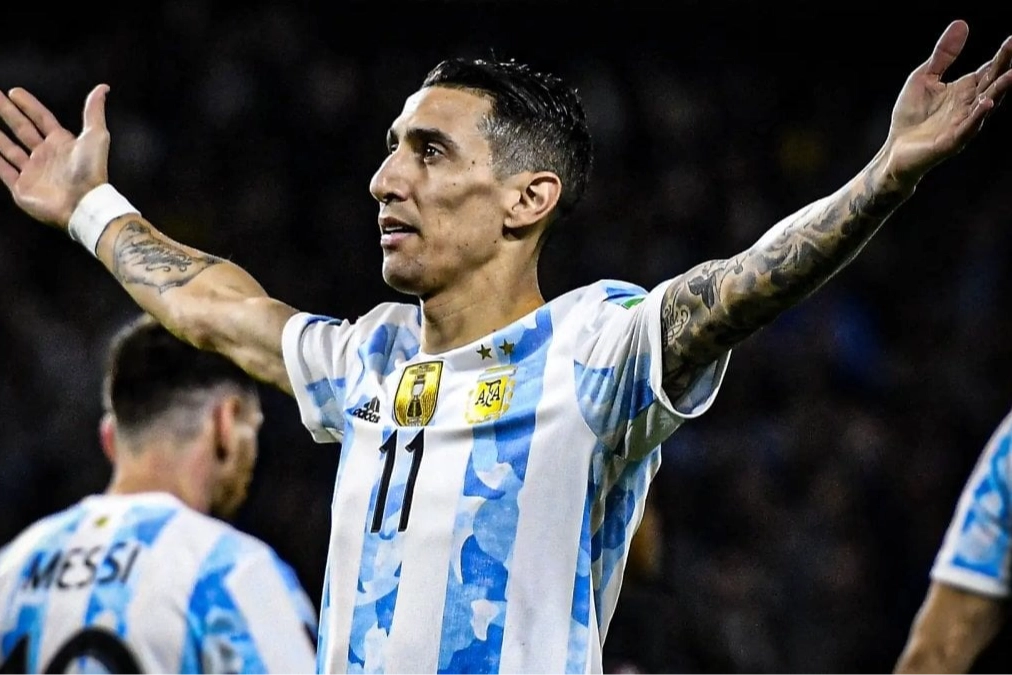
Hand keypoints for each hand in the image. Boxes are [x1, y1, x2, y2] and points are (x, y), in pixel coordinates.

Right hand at [0, 84, 111, 228]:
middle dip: (7, 112)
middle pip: (22, 129)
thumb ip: (94, 112)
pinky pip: (2, 170)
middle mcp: (46, 156)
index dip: (29, 105)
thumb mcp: (95, 136)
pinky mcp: (21, 187)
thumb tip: (103, 87)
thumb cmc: (91, 170)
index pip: (41, 119)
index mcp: (62, 143)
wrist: (83, 204)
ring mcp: (32, 172)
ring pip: (8, 149)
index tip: (14, 92)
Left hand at [884, 21, 1011, 187]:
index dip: (1001, 56)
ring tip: (1011, 75)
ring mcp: (963, 123)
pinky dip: (978, 116)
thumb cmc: (911, 115)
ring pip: (986, 105)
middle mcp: (969, 105)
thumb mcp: (924, 77)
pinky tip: (986, 104)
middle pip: (992, 83)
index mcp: (965, 89)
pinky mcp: (952, 141)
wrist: (895, 148)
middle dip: (1006, 67)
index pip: (989, 69)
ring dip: (999, 91)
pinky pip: (968, 127)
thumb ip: (944, 54)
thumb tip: (962, 23)